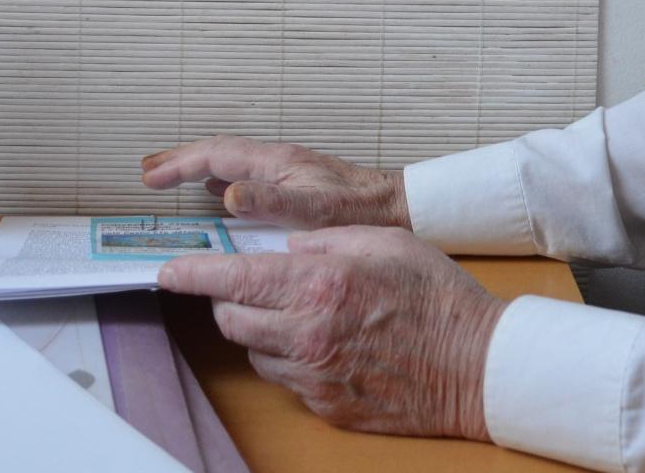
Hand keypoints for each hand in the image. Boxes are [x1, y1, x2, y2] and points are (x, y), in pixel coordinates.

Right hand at [141, 136, 410, 230]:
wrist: (394, 209)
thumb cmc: (359, 212)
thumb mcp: (314, 209)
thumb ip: (272, 201)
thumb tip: (227, 194)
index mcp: (276, 161)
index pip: (215, 154)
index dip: (179, 164)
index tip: (150, 177)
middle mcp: (277, 161)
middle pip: (216, 153)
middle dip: (179, 160)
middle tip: (147, 173)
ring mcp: (283, 171)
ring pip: (228, 163)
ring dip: (196, 169)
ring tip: (168, 178)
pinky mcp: (292, 185)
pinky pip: (243, 177)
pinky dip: (219, 181)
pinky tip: (215, 197)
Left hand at [159, 227, 503, 438]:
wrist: (476, 366)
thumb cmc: (439, 298)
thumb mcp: (384, 242)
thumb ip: (326, 239)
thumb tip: (287, 246)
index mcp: (319, 285)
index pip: (232, 278)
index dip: (192, 273)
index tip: (168, 269)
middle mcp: (308, 334)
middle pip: (231, 318)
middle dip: (225, 298)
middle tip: (241, 283)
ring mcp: (315, 376)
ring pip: (253, 351)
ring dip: (257, 329)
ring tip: (291, 312)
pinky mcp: (326, 405)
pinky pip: (284, 378)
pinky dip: (286, 357)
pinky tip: (316, 342)